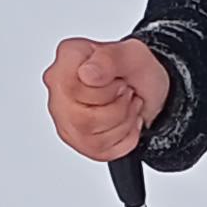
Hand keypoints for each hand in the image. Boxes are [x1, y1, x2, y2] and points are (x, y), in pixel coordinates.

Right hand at [44, 34, 170, 163]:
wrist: (148, 87)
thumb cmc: (135, 69)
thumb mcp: (132, 54)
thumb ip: (109, 59)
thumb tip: (86, 73)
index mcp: (67, 58)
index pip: (73, 89)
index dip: (107, 91)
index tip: (119, 81)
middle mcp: (58, 87)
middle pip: (82, 120)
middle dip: (118, 109)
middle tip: (126, 93)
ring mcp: (64, 116)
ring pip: (91, 139)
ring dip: (123, 124)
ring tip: (127, 105)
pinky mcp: (76, 139)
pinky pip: (99, 152)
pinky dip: (124, 138)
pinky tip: (124, 121)